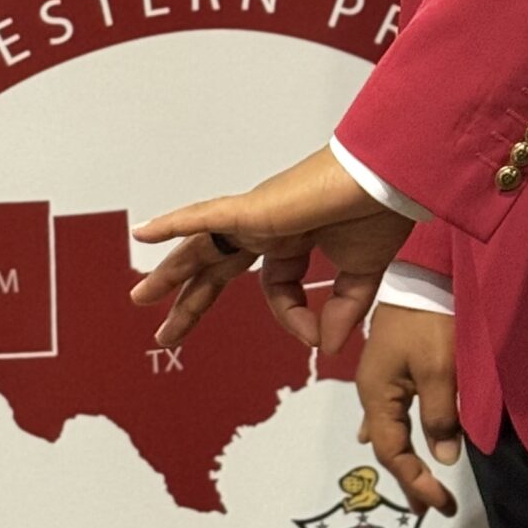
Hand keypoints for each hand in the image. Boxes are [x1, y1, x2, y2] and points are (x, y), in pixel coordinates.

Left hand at [130, 145, 412, 355]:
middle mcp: (268, 227)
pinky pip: (203, 217)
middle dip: (191, 299)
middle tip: (165, 330)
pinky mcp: (251, 209)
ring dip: (170, 272)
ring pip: (201, 247)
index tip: (316, 337)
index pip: (277, 288)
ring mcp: (256, 216)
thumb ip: (341, 311)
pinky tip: (145, 233)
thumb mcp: (360, 276)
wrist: (386, 180)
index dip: (293, 319)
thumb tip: (324, 346)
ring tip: (141, 296)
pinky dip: (173, 224)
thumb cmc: (378, 211)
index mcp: (293, 239)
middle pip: (218, 268)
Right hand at [357, 303, 461, 515]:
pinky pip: (394, 410)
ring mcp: (381, 377)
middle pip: (386, 444)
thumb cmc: (430, 322)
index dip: (416, 480)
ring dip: (406, 457)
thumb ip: (440, 418)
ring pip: (390, 428)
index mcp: (376, 395)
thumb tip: (443, 458)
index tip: (442, 503)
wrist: (424, 272)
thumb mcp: (440, 372)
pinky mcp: (394, 365)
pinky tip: (400, 437)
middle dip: (408, 476)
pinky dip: (400, 432)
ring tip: (419, 484)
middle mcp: (371, 390)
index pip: (391, 452)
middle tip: (431, 506)